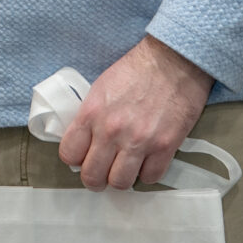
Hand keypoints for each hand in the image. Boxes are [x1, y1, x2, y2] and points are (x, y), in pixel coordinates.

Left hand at [57, 35, 210, 191]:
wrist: (174, 60)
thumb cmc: (137, 70)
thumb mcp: (100, 88)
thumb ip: (90, 117)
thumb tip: (84, 143)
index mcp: (92, 113)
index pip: (69, 154)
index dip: (76, 159)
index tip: (84, 156)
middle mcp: (112, 131)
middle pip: (92, 176)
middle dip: (95, 178)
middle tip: (102, 171)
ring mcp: (139, 141)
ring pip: (120, 183)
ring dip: (121, 179)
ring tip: (125, 168)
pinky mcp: (166, 146)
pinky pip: (151, 178)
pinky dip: (148, 174)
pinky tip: (147, 162)